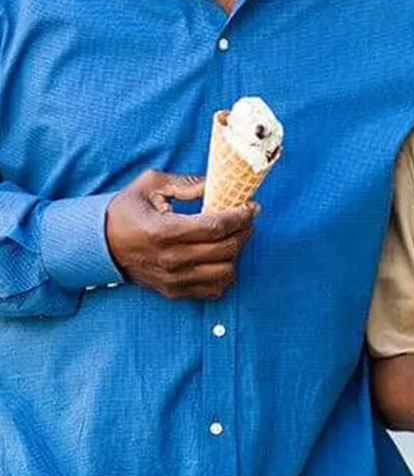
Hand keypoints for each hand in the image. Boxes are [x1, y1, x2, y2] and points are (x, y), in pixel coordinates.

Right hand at [105, 169, 257, 299]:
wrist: (99, 244)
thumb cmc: (126, 210)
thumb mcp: (151, 184)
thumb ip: (186, 183)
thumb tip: (217, 185)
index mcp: (164, 231)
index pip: (215, 227)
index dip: (240, 216)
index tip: (252, 207)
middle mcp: (170, 259)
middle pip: (225, 249)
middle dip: (244, 231)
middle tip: (247, 218)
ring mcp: (172, 279)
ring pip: (224, 272)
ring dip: (237, 253)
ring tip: (235, 236)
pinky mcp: (173, 291)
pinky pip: (213, 290)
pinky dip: (225, 275)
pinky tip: (222, 257)